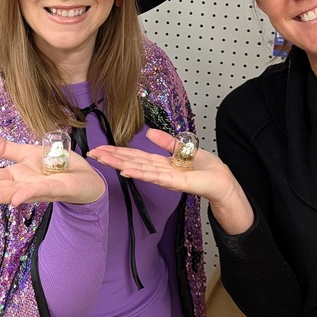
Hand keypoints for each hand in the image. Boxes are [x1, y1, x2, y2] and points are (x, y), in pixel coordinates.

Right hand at [0, 133, 104, 211]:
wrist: (86, 176)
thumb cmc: (57, 166)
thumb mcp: (27, 152)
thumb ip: (4, 148)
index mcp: (17, 175)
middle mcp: (25, 184)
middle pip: (0, 188)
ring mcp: (40, 188)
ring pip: (15, 192)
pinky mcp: (57, 188)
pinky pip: (40, 191)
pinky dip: (27, 194)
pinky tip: (15, 200)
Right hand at [88, 129, 253, 233]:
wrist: (224, 183)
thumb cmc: (207, 170)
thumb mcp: (184, 149)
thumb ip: (167, 142)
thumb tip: (149, 132)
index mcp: (161, 163)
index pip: (136, 156)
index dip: (118, 151)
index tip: (100, 148)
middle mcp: (160, 171)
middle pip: (132, 162)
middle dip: (112, 158)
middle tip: (92, 153)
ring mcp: (166, 178)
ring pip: (139, 169)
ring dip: (120, 164)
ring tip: (103, 160)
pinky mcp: (176, 182)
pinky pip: (155, 176)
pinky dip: (140, 173)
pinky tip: (127, 171)